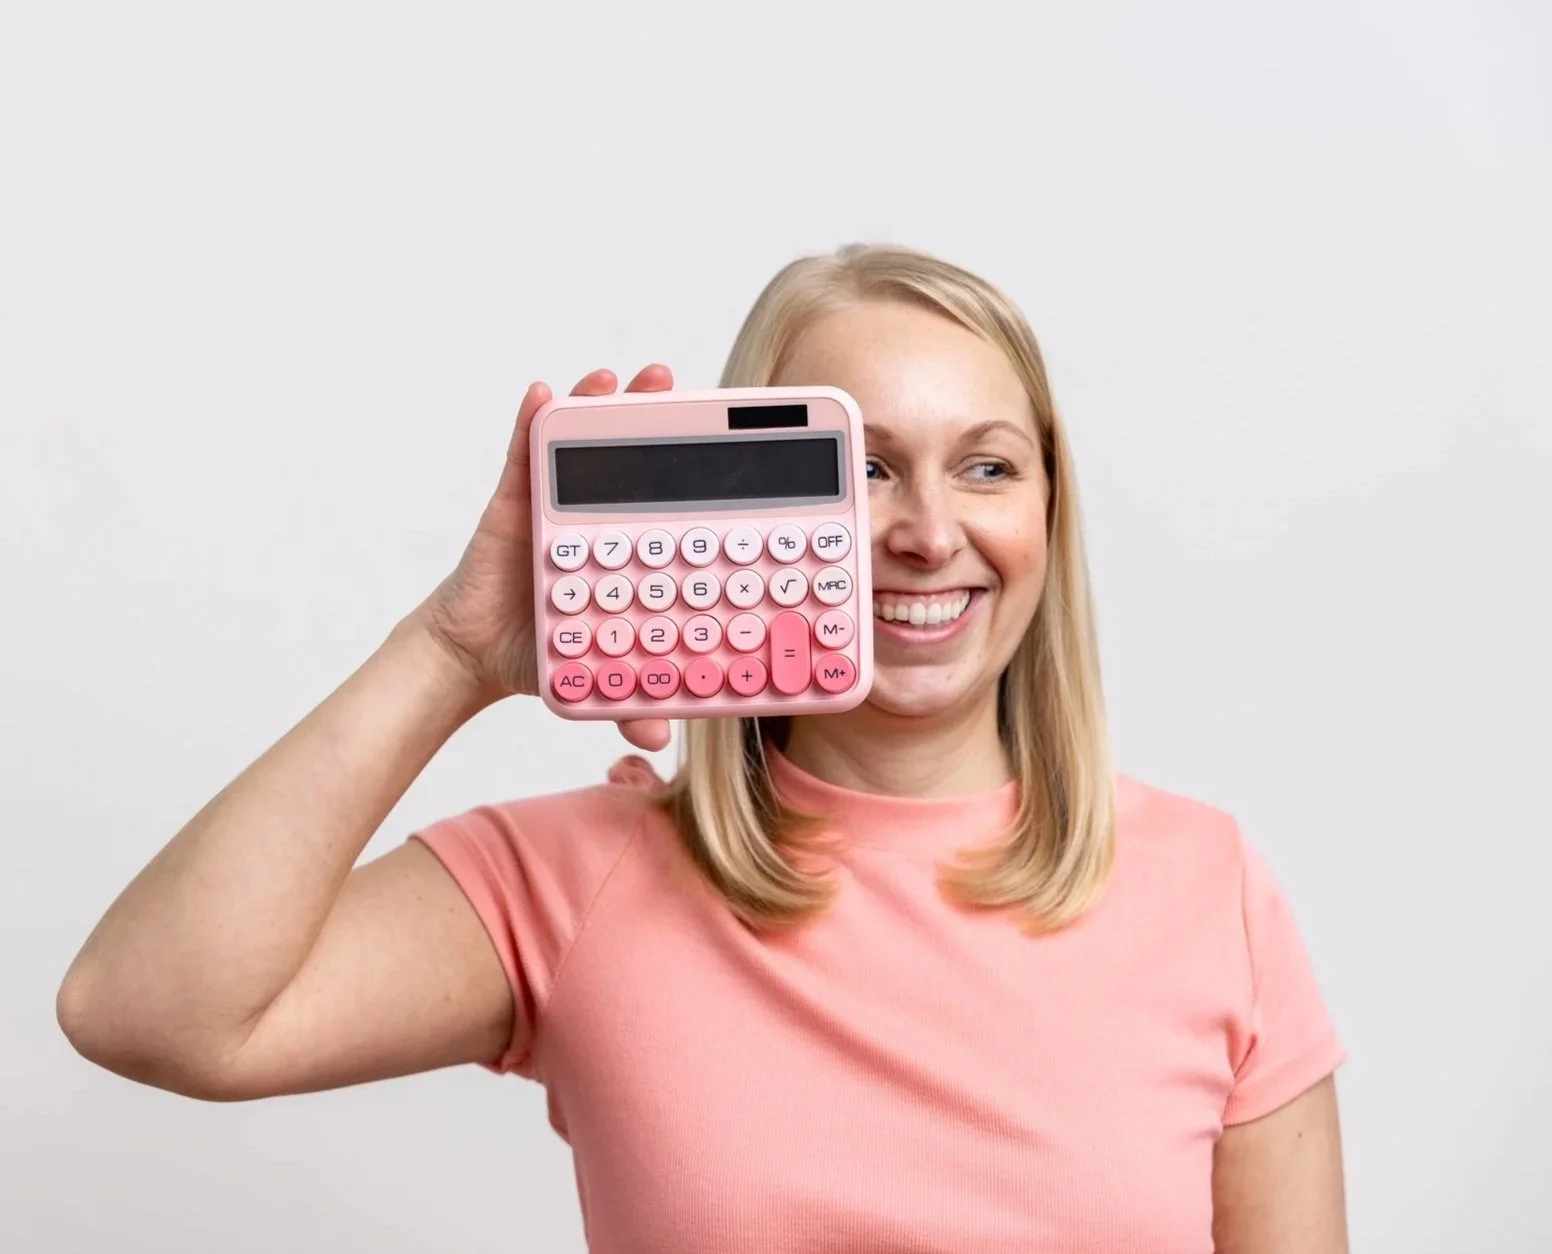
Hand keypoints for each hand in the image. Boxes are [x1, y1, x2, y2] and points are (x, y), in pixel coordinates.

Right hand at [410, 365, 673, 751]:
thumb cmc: (539, 652)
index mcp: (620, 547)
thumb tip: (659, 741)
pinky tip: (544, 392)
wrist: (474, 658)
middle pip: (626, 455)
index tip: (722, 439)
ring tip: (621, 378)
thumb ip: (626, 698)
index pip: (659, 498)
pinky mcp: (511, 502)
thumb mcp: (593, 674)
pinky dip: (531, 420)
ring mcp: (552, 503)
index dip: (686, 466)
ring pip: (578, 443)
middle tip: (676, 386)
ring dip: (598, 403)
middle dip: (650, 415)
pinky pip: (521, 453)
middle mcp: (592, 516)